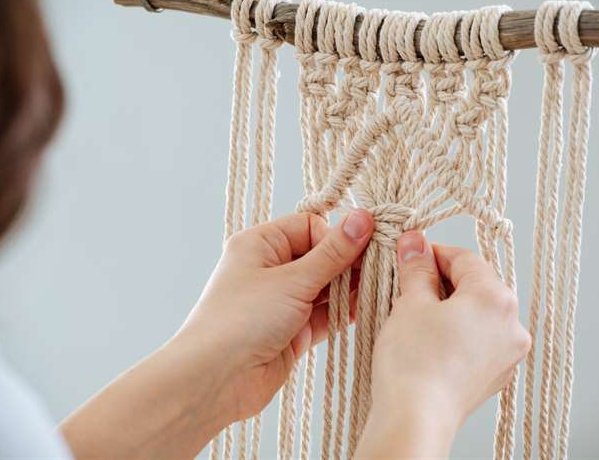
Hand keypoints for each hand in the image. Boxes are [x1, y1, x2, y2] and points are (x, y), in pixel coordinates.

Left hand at [175, 209, 374, 423]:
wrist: (215, 379)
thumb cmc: (242, 319)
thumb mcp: (292, 280)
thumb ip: (332, 253)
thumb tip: (362, 218)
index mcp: (260, 244)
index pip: (309, 226)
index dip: (336, 236)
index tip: (364, 246)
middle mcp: (270, 269)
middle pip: (321, 256)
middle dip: (349, 262)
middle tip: (382, 263)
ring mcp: (282, 301)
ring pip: (326, 286)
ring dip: (350, 287)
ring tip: (381, 284)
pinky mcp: (293, 330)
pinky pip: (325, 314)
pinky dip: (344, 311)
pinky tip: (368, 306)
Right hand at [359, 231, 530, 457]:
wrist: (416, 419)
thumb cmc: (413, 361)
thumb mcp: (411, 303)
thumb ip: (417, 268)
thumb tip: (415, 242)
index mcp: (496, 298)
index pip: (465, 258)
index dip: (434, 252)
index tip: (410, 254)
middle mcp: (512, 324)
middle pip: (477, 285)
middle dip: (443, 280)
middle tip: (409, 282)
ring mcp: (508, 353)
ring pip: (479, 313)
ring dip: (451, 305)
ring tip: (417, 312)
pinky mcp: (497, 375)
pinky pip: (480, 339)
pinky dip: (459, 331)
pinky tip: (431, 339)